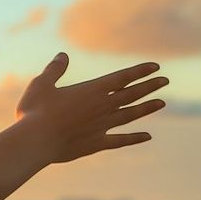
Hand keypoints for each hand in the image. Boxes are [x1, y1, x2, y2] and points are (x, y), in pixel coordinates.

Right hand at [14, 52, 168, 164]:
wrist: (36, 141)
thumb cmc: (35, 111)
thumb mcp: (41, 84)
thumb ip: (55, 70)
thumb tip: (62, 56)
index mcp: (92, 90)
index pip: (123, 77)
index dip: (140, 71)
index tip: (156, 67)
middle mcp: (102, 107)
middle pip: (132, 94)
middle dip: (149, 86)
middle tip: (164, 81)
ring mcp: (102, 126)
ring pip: (131, 114)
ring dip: (147, 108)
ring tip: (162, 103)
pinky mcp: (96, 143)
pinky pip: (120, 140)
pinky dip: (134, 138)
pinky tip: (147, 137)